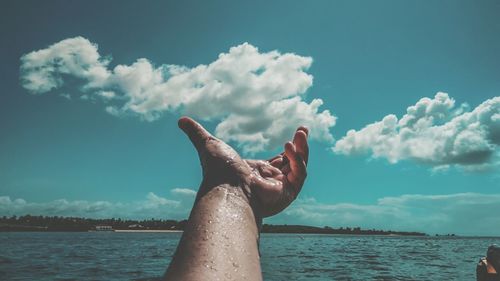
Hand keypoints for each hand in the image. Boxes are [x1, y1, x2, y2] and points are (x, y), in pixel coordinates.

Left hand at [178, 117, 308, 217]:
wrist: (226, 190)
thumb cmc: (217, 170)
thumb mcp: (209, 144)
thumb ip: (197, 132)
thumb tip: (181, 120)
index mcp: (257, 172)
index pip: (280, 161)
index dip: (289, 148)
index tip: (298, 132)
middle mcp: (270, 181)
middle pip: (293, 163)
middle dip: (301, 147)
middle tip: (303, 129)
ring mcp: (280, 189)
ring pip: (300, 167)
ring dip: (302, 150)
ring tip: (301, 132)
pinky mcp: (287, 194)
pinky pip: (300, 174)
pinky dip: (298, 160)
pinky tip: (289, 146)